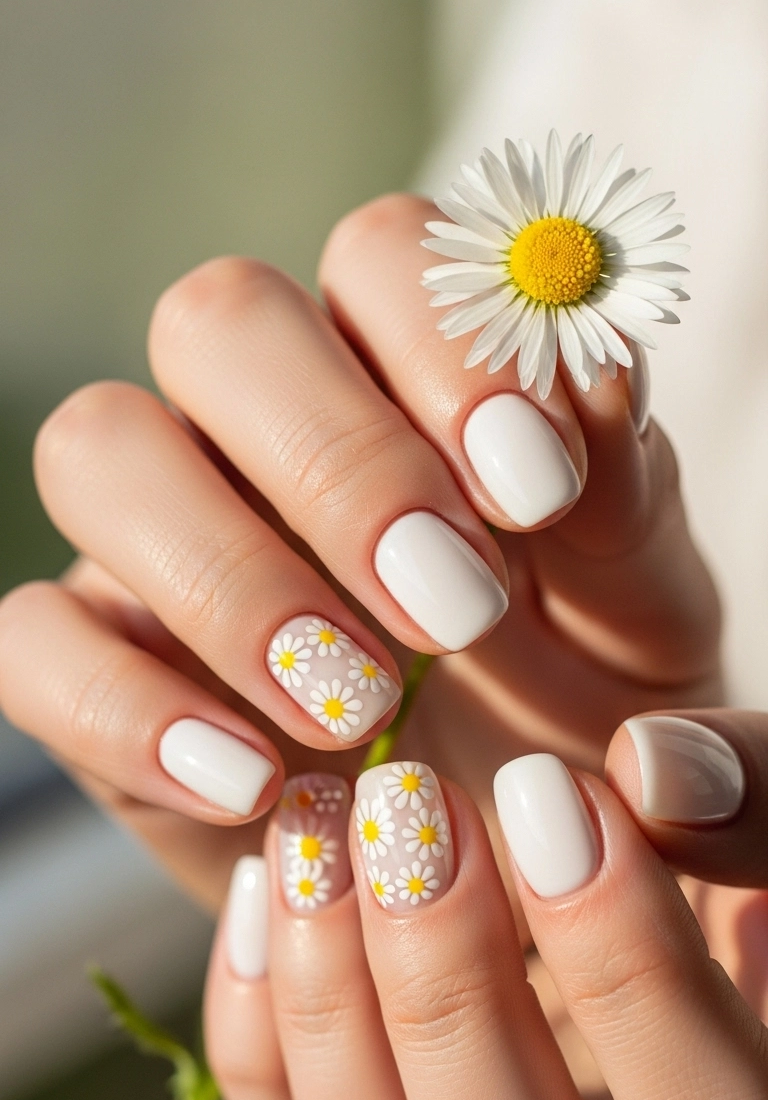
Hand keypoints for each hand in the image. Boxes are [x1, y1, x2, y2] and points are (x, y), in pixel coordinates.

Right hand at [0, 195, 718, 910]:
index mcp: (404, 368)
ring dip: (229, 580)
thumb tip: (592, 375)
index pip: (379, 256)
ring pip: (97, 450)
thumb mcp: (636, 607)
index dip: (444, 349)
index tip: (533, 492)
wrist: (508, 843)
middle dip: (334, 464)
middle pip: (216, 321)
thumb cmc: (580, 694)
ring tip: (356, 708)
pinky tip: (253, 786)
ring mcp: (159, 536)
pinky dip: (127, 711)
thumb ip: (626, 491)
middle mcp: (262, 425)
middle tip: (449, 612)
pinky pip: (31, 640)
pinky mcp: (93, 662)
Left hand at [205, 709, 767, 1099]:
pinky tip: (270, 886)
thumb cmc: (715, 853)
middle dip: (453, 1000)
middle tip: (408, 813)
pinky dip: (261, 1029)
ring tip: (320, 839)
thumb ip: (755, 795)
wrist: (619, 867)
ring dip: (334, 1013)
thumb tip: (655, 773)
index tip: (552, 792)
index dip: (635, 974)